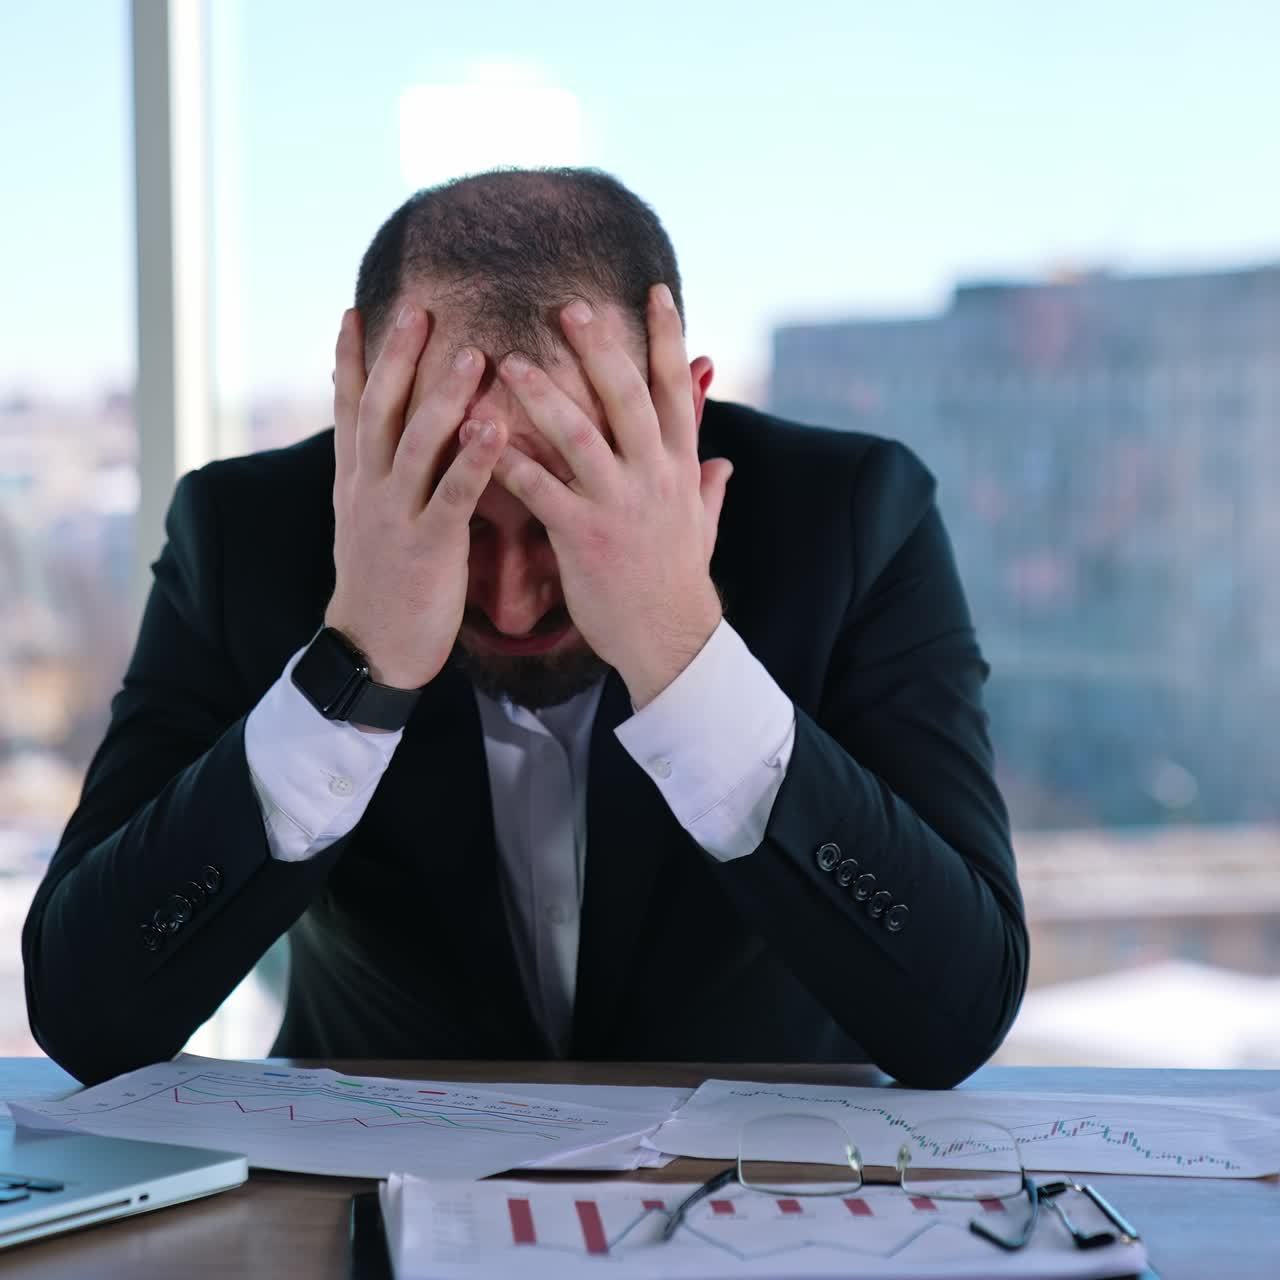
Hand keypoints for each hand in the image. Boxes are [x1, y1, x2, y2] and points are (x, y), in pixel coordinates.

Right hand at [325, 304, 506, 688]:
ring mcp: (395, 516)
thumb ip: (382, 475)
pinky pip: (452, 495)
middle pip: (381, 409)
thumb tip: (394, 437)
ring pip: (416, 444)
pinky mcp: (426, 547)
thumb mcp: (370, 520)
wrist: (371, 649)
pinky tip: (495, 428)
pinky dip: (472, 459)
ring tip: (473, 353)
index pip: (349, 407)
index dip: (350, 358)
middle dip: (400, 357)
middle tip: (423, 308)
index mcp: (356, 480)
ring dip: (444, 396)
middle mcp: (369, 488)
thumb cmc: (384, 582)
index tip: (357, 310)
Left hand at [490, 284, 731, 707]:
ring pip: (580, 435)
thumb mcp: (702, 527)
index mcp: (681, 467)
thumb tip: (723, 462)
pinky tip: (481, 437)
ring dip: (543, 394)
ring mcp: (618, 505)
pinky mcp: (583, 535)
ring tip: (508, 361)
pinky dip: (511, 461)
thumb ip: (708, 488)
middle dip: (599, 348)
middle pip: (627, 397)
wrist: (669, 640)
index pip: (677, 390)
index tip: (655, 291)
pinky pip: (541, 489)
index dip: (666, 338)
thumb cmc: (677, 582)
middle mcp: (653, 477)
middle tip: (566, 306)